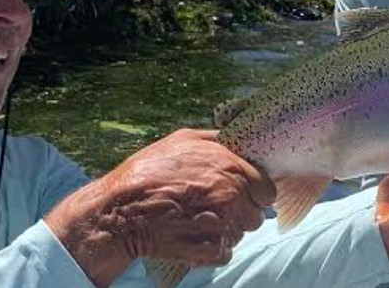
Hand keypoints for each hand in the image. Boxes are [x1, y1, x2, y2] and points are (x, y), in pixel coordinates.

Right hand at [44, 128, 274, 287]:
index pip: (267, 188)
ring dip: (226, 230)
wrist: (122, 210)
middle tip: (214, 207)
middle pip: (257, 214)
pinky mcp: (211, 250)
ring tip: (198, 219)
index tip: (242, 192)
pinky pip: (225, 252)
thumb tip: (237, 136)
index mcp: (232, 166)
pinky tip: (192, 236)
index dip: (255, 191)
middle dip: (241, 212)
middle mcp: (233, 195)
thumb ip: (217, 138)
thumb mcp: (184, 139)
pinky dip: (212, 248)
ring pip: (241, 234)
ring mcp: (224, 224)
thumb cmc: (150, 171)